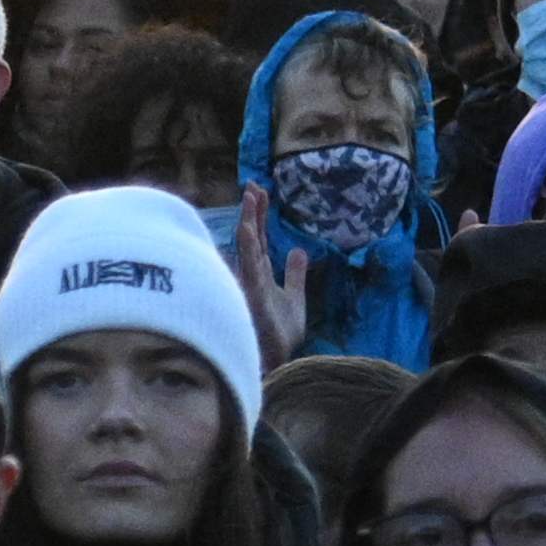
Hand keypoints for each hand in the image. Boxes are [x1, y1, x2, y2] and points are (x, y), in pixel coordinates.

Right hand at [226, 190, 316, 362]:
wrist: (279, 361)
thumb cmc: (280, 334)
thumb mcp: (295, 298)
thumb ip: (294, 274)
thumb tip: (298, 250)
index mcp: (261, 273)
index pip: (259, 238)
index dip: (259, 214)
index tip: (260, 191)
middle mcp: (251, 275)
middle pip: (252, 236)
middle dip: (252, 210)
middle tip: (253, 184)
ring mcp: (249, 283)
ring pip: (247, 247)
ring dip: (248, 221)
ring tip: (250, 196)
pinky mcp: (252, 295)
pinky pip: (249, 266)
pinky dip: (247, 247)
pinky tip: (247, 228)